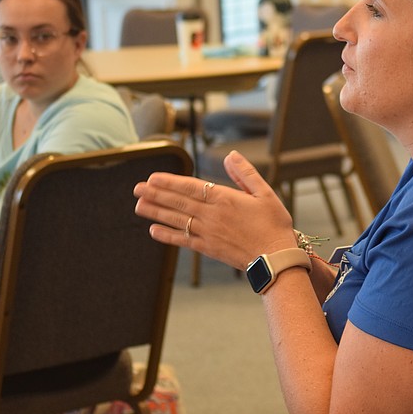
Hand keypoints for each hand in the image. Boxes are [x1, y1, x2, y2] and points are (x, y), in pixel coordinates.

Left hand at [133, 150, 295, 269]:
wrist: (275, 258)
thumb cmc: (274, 225)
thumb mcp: (266, 194)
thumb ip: (246, 174)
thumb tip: (231, 155)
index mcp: (225, 199)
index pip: (191, 187)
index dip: (170, 182)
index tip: (153, 178)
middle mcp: (212, 215)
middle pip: (178, 202)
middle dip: (155, 194)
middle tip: (137, 188)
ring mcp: (208, 232)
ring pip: (176, 219)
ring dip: (156, 212)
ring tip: (139, 205)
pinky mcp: (208, 248)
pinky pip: (183, 240)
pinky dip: (167, 235)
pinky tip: (154, 230)